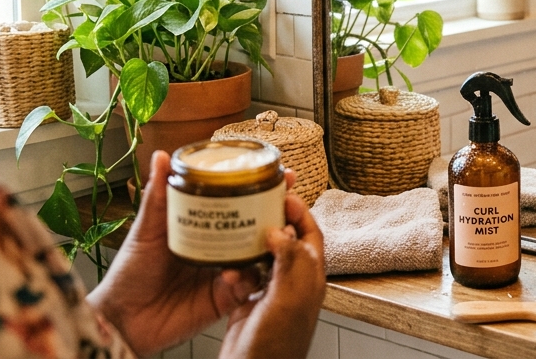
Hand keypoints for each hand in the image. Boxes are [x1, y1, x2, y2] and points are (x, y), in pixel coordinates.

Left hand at [87, 151, 279, 355]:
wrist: (122, 317)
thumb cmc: (130, 272)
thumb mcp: (146, 230)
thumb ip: (158, 196)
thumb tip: (161, 157)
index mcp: (205, 227)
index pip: (241, 204)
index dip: (263, 190)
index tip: (283, 175)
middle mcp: (220, 248)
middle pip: (260, 228)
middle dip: (279, 215)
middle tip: (286, 206)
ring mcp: (225, 273)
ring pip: (260, 256)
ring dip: (269, 246)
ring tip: (269, 239)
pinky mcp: (225, 299)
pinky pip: (246, 286)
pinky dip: (245, 279)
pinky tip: (232, 274)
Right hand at [218, 192, 326, 358]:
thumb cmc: (275, 345)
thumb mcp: (287, 298)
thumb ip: (290, 261)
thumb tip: (282, 230)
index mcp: (310, 278)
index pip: (311, 234)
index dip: (299, 211)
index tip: (284, 192)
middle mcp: (293, 284)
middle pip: (288, 241)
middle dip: (274, 220)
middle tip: (257, 201)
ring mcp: (271, 295)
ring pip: (263, 257)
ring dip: (250, 244)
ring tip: (237, 228)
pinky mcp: (249, 305)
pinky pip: (242, 277)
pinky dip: (233, 270)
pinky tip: (225, 268)